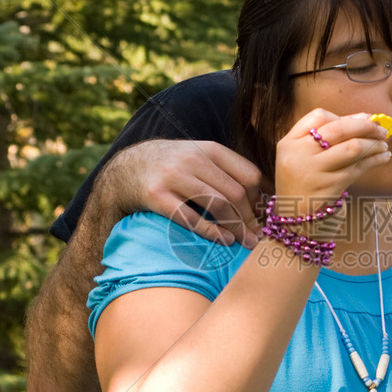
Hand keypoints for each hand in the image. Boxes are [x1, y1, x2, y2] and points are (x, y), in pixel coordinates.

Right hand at [100, 139, 262, 246]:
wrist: (126, 169)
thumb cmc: (172, 167)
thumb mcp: (199, 157)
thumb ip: (226, 170)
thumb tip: (264, 197)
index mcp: (209, 149)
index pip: (248, 174)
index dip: (260, 199)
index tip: (264, 216)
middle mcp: (193, 159)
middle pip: (235, 192)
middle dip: (251, 219)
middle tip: (257, 237)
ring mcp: (173, 177)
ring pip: (217, 204)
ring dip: (236, 227)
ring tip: (245, 242)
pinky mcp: (156, 196)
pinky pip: (190, 217)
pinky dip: (211, 232)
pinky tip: (223, 240)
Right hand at [274, 110, 389, 210]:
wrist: (293, 220)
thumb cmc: (302, 183)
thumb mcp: (300, 156)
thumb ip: (322, 136)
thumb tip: (363, 118)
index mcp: (289, 142)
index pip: (318, 116)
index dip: (345, 116)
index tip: (364, 119)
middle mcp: (299, 154)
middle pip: (338, 129)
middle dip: (365, 126)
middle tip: (381, 129)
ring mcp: (313, 171)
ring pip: (352, 147)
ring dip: (373, 144)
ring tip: (384, 144)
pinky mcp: (329, 187)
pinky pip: (357, 168)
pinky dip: (375, 160)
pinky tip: (383, 158)